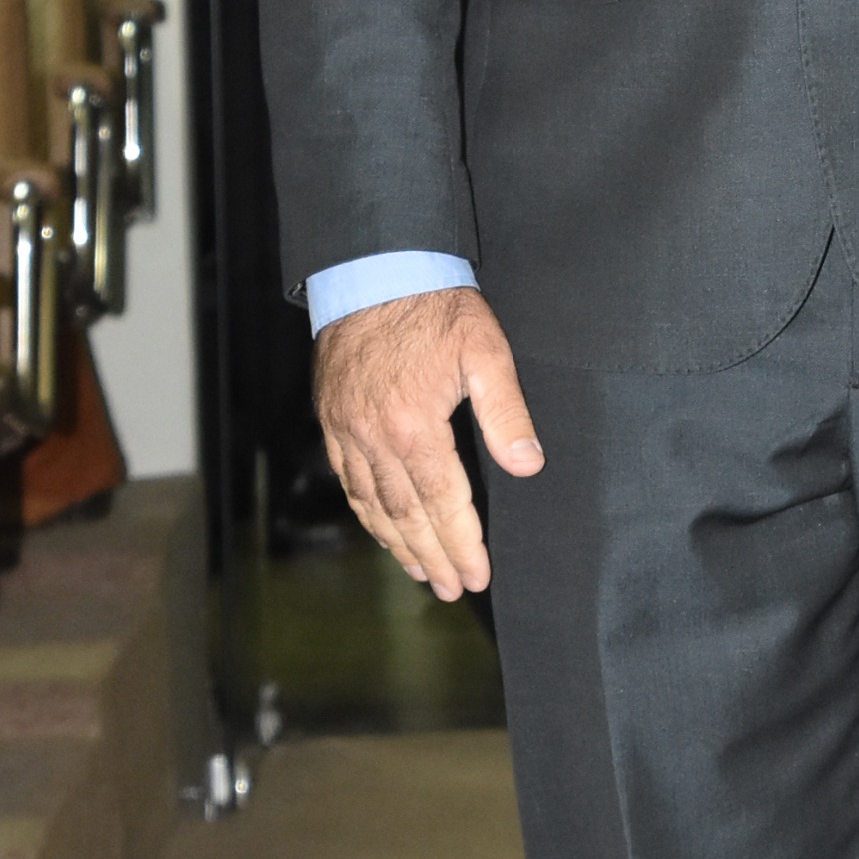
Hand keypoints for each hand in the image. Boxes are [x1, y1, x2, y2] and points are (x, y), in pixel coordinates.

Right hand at [312, 286, 540, 601]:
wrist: (372, 268)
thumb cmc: (436, 307)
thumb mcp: (486, 352)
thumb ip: (506, 412)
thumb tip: (527, 464)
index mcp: (415, 426)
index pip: (443, 502)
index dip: (462, 543)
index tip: (477, 576)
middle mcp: (373, 437)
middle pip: (406, 514)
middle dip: (432, 557)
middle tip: (451, 589)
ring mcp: (346, 430)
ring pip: (372, 503)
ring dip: (397, 543)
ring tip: (420, 572)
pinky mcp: (332, 418)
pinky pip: (348, 480)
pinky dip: (367, 512)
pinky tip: (382, 528)